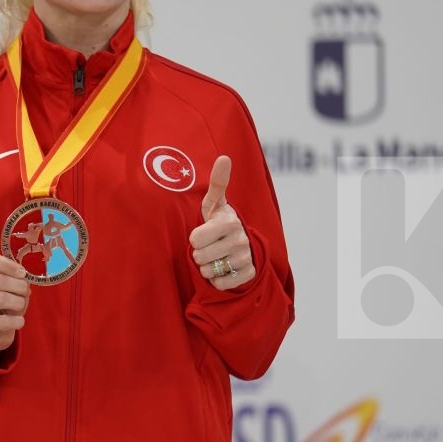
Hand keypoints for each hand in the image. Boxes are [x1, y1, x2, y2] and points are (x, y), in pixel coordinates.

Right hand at [0, 250, 30, 352]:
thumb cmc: (5, 299)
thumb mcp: (10, 284)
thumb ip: (16, 277)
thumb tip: (24, 277)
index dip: (7, 264)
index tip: (22, 273)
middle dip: (18, 286)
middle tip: (26, 292)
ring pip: (0, 298)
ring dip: (18, 302)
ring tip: (21, 306)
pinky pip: (2, 321)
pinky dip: (17, 321)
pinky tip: (19, 321)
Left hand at [189, 155, 255, 290]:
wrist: (244, 246)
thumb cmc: (221, 223)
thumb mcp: (215, 204)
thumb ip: (217, 183)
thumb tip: (224, 157)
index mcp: (229, 222)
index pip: (194, 239)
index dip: (194, 239)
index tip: (203, 233)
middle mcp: (240, 240)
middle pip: (199, 257)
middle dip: (200, 254)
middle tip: (209, 247)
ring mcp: (245, 258)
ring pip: (208, 272)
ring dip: (207, 268)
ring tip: (216, 257)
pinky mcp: (248, 275)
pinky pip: (220, 285)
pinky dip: (217, 281)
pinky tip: (224, 270)